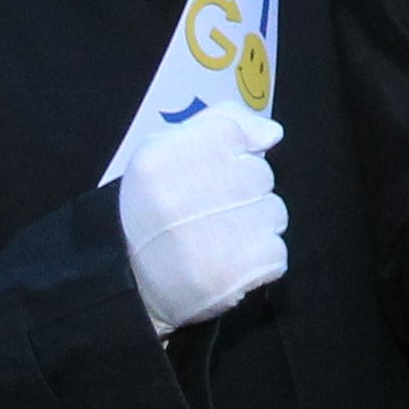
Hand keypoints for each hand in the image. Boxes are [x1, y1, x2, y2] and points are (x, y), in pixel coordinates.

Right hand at [121, 106, 289, 332]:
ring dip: (257, 225)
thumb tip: (273, 133)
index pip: (230, 131)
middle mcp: (181, 196)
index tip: (213, 172)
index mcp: (159, 159)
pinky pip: (276, 253)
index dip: (231, 152)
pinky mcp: (232, 276)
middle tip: (214, 212)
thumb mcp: (165, 151)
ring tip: (222, 239)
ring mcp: (209, 238)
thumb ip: (219, 123)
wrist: (131, 286)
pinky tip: (230, 262)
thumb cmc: (155, 210)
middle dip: (246, 190)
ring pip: (274, 212)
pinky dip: (261, 260)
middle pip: (260, 173)